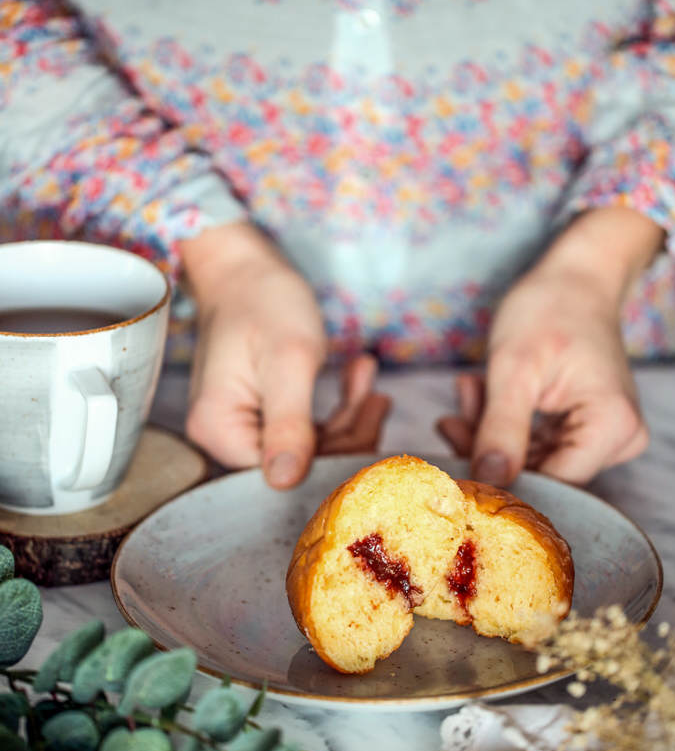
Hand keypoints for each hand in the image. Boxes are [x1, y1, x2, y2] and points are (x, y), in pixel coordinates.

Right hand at [182, 224, 389, 487]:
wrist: (245, 268)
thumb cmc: (263, 301)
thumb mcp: (288, 360)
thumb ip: (290, 424)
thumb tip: (286, 482)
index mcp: (219, 430)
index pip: (286, 472)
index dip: (335, 454)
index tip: (371, 414)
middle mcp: (222, 439)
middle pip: (300, 464)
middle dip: (348, 433)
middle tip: (379, 396)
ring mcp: (240, 429)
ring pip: (310, 448)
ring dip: (347, 415)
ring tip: (367, 375)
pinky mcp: (260, 418)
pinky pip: (306, 430)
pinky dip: (336, 407)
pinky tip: (357, 375)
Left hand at [437, 209, 660, 483]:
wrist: (574, 278)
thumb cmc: (551, 308)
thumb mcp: (515, 368)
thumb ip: (501, 428)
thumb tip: (487, 481)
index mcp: (613, 426)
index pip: (553, 482)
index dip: (501, 477)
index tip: (456, 456)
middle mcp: (618, 439)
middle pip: (541, 472)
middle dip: (488, 445)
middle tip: (451, 417)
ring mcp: (602, 436)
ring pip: (531, 459)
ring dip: (489, 430)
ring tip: (469, 388)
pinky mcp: (583, 429)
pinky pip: (534, 443)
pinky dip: (502, 421)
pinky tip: (480, 392)